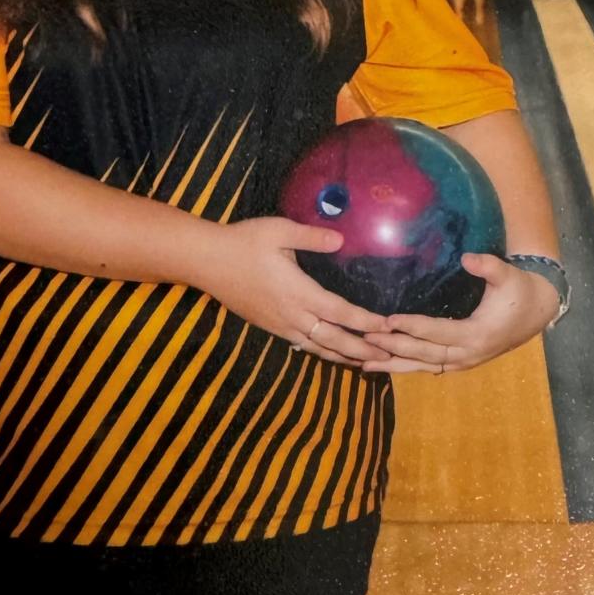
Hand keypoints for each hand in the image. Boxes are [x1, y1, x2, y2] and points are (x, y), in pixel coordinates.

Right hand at [204, 217, 392, 367]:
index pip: (340, 313)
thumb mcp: (278, 231)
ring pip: (317, 347)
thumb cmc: (243, 242)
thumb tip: (341, 240)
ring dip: (342, 356)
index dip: (365, 323)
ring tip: (364, 363)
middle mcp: (291, 314)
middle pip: (333, 340)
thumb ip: (311, 237)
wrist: (206, 261)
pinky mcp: (268, 325)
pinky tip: (328, 352)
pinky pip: (300, 344)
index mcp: (298, 291)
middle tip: (386, 359)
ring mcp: (278, 323)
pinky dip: (320, 351)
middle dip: (361, 350)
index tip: (387, 328)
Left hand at [359, 253, 561, 374]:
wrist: (536, 311)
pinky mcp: (459, 362)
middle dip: (394, 346)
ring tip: (363, 363)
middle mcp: (468, 354)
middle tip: (365, 338)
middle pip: (425, 353)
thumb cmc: (518, 290)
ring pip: (423, 366)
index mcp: (477, 335)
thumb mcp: (507, 275)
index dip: (413, 327)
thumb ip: (488, 266)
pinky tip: (383, 366)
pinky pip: (429, 367)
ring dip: (394, 364)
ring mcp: (463, 362)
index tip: (388, 321)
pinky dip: (405, 367)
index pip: (438, 332)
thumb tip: (467, 258)